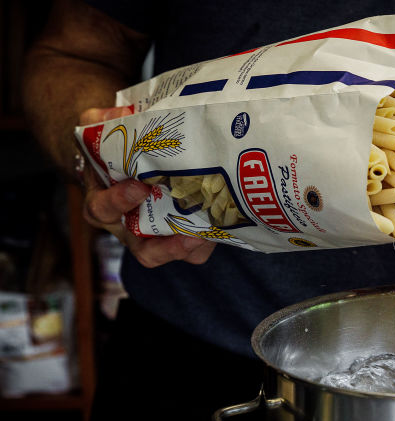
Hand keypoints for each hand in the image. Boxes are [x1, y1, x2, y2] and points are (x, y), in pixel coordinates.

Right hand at [79, 107, 214, 266]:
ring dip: (189, 249)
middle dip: (164, 246)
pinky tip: (219, 227)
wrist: (129, 158)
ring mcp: (154, 235)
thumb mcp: (99, 129)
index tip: (139, 187)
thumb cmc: (113, 148)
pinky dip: (205, 244)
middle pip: (142, 250)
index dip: (119, 201)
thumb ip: (103, 121)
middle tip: (187, 233)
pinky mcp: (178, 235)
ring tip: (206, 236)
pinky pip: (192, 251)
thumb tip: (122, 115)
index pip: (102, 210)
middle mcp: (128, 227)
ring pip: (172, 255)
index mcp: (103, 202)